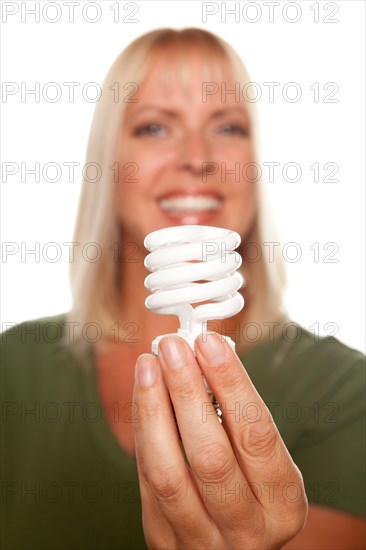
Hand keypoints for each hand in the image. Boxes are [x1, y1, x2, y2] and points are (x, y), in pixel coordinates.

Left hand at [133, 333, 306, 548]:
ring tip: (149, 365)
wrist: (230, 545)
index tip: (209, 344)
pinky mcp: (163, 538)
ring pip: (168, 472)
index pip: (256, 434)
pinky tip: (144, 394)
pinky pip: (146, 477)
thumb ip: (238, 416)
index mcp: (283, 503)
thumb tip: (203, 355)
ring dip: (154, 409)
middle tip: (173, 347)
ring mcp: (202, 539)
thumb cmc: (251, 489)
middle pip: (210, 456)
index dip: (230, 384)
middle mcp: (246, 529)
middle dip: (187, 392)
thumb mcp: (264, 461)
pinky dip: (143, 428)